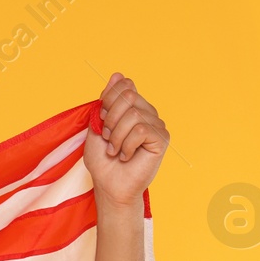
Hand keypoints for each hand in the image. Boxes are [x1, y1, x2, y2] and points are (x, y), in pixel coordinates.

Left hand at [84, 73, 169, 207]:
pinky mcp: (162, 138)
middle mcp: (146, 112)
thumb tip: (119, 74)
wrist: (109, 186)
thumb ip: (107, 101)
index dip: (108, 101)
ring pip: (134, 114)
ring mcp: (156, 124)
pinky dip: (127, 145)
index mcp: (132, 107)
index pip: (124, 86)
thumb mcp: (97, 126)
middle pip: (128, 96)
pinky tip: (127, 156)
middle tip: (107, 139)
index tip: (102, 121)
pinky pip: (141, 130)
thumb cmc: (103, 160)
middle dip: (110, 119)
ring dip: (117, 136)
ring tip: (116, 151)